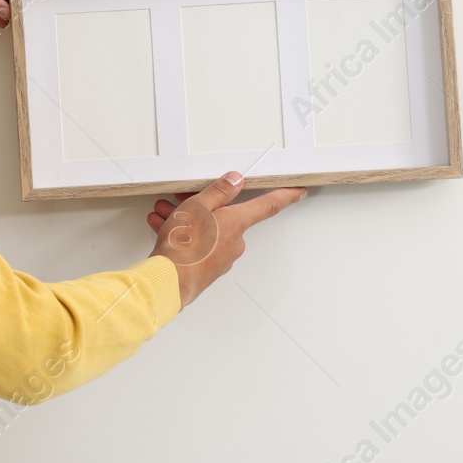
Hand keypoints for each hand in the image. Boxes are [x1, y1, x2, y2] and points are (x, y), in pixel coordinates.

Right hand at [147, 173, 307, 308]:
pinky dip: (183, 237)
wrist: (168, 282)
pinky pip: (199, 246)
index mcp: (236, 223)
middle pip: (225, 216)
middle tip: (180, 199)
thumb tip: (235, 180)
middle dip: (201, 206)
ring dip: (186, 221)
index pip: (268, 205)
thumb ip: (219, 191)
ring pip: (207, 231)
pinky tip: (164, 231)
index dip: (285, 196)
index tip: (298, 192)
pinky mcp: (207, 270)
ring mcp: (222, 258)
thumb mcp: (197, 207)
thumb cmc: (182, 246)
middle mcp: (234, 242)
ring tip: (164, 215)